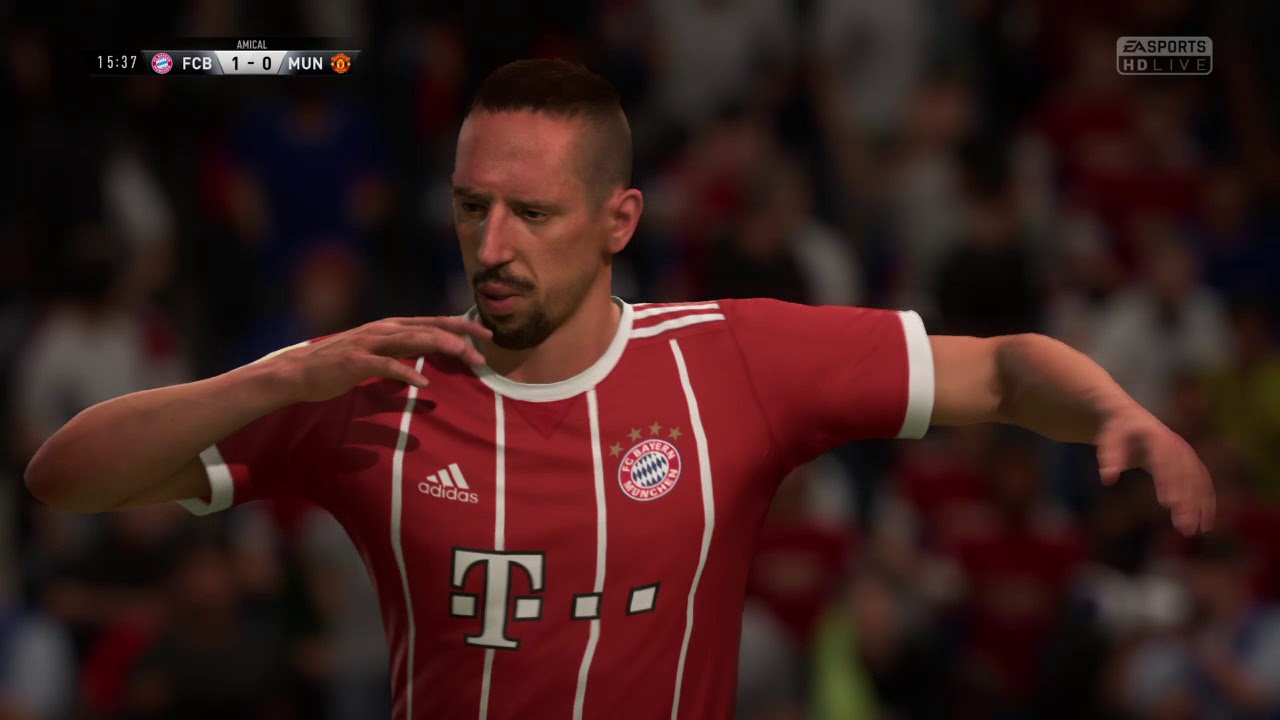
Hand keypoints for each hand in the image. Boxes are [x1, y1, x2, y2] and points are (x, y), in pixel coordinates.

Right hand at [270, 317, 491, 402]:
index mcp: (391, 327)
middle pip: (429, 328)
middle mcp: (383, 329)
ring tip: (464, 355)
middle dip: (460, 337)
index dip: (461, 326)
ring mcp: (369, 344)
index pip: (434, 322)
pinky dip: (405, 373)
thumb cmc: (340, 365)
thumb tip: (430, 358)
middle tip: (484, 351)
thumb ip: (403, 352)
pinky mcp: (356, 362)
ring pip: (411, 340)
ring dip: (440, 346)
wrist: (299, 372)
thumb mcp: (378, 353)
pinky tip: (423, 383)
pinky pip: (385, 366)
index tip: (486, 334)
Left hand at [1097, 405, 1214, 535]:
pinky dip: (1207, 502)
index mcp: (1156, 436)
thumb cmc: (1118, 430)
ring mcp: (1186, 452)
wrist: (1132, 416)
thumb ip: (1109, 456)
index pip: (1164, 459)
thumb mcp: (1109, 438)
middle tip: (1183, 526)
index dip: (1167, 480)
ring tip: (1193, 530)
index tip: (1168, 503)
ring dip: (1198, 506)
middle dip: (1185, 500)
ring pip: (1197, 481)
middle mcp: (1175, 443)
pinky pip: (1203, 482)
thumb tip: (1108, 477)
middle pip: (1184, 474)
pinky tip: (1205, 523)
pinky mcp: (1190, 461)